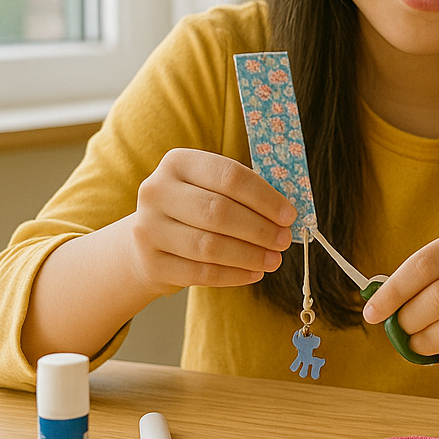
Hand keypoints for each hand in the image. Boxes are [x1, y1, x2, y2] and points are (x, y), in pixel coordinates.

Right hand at [128, 148, 294, 294]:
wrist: (150, 240)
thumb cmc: (194, 209)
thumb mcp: (211, 189)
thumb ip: (244, 195)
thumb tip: (286, 216)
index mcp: (178, 163)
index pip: (229, 176)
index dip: (264, 198)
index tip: (289, 216)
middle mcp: (157, 191)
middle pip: (218, 211)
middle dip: (259, 229)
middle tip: (284, 240)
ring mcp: (149, 228)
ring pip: (209, 245)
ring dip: (249, 255)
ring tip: (274, 260)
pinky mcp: (152, 263)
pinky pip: (201, 273)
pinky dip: (234, 275)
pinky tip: (254, 273)